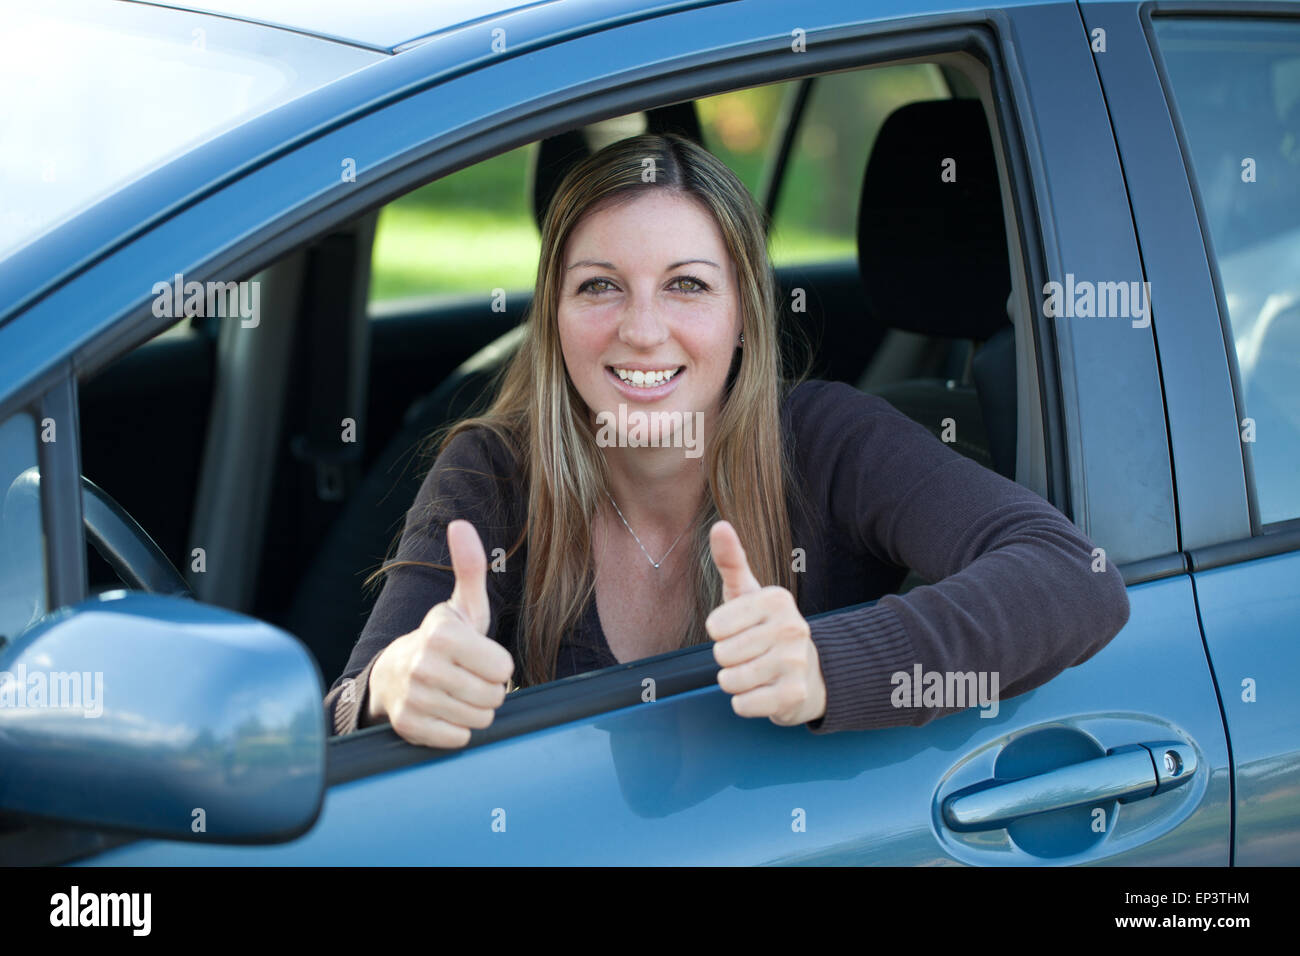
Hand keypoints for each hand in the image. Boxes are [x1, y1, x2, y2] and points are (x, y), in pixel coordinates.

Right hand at [366, 519, 514, 747]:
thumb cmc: (442, 639)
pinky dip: (456, 730)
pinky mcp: (408, 726)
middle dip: (489, 690)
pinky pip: (458, 739)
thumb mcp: (461, 605)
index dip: (498, 665)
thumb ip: (470, 566)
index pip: (503, 667)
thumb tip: (461, 524)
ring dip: (474, 710)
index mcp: (443, 634)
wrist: (394, 675)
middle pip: (493, 697)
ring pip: (478, 720)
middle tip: (468, 677)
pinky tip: (443, 711)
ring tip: (457, 692)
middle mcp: (425, 665)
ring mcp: (414, 697)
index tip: (479, 656)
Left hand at [705, 520, 826, 725]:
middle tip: (751, 654)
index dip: (721, 633)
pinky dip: (745, 703)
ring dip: (734, 682)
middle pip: (722, 654)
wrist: (810, 672)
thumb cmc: (767, 628)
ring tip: (756, 672)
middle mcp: (791, 628)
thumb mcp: (748, 592)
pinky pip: (742, 704)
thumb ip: (731, 560)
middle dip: (728, 659)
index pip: (715, 626)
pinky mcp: (794, 696)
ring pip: (729, 680)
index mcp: (777, 599)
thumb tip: (719, 525)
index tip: (743, 630)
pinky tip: (763, 692)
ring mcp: (795, 663)